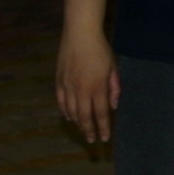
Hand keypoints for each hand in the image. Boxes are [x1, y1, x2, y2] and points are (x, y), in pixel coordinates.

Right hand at [56, 29, 119, 143]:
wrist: (80, 34)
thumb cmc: (100, 50)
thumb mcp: (113, 68)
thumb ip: (114, 88)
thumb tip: (113, 106)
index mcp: (97, 87)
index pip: (101, 113)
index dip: (103, 127)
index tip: (105, 138)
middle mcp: (81, 89)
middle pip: (85, 116)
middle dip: (89, 130)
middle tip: (92, 140)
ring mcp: (68, 86)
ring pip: (71, 111)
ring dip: (77, 123)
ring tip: (83, 130)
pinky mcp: (59, 81)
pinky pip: (61, 101)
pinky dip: (65, 111)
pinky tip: (69, 117)